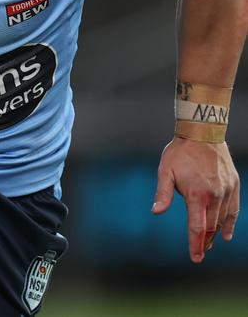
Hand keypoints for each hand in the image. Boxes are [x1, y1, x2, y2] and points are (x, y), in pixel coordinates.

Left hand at [152, 137, 239, 262]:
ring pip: (222, 220)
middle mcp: (215, 196)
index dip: (195, 244)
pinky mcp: (233, 186)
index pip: (197, 227)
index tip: (195, 257)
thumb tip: (156, 212)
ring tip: (208, 243)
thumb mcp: (165, 171)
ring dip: (215, 234)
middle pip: (211, 226)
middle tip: (200, 252)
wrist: (202, 133)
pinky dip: (230, 223)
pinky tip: (226, 234)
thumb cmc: (180, 152)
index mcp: (197, 194)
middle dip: (205, 242)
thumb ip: (162, 194)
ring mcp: (226, 191)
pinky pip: (233, 210)